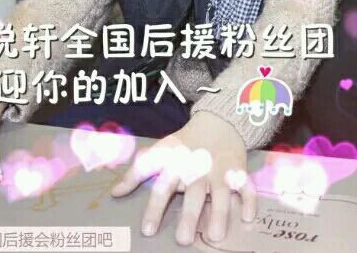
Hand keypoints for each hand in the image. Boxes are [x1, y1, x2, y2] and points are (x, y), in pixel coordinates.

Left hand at [111, 110, 255, 245]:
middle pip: (194, 193)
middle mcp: (197, 167)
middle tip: (184, 240)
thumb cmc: (184, 144)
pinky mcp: (238, 170)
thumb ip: (137, 172)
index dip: (154, 207)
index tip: (147, 230)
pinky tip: (248, 217)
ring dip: (220, 212)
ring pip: (221, 192)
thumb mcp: (159, 151)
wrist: (217, 122)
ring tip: (214, 235)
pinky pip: (246, 186)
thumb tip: (114, 193)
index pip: (162, 185)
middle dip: (190, 215)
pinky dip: (249, 200)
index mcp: (176, 163)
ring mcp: (219, 169)